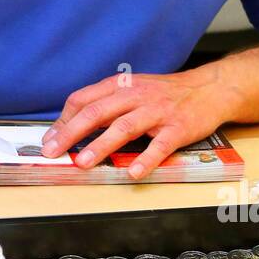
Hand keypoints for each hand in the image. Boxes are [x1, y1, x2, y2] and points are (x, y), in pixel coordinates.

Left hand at [39, 67, 241, 179]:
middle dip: (71, 133)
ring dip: (101, 145)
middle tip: (53, 152)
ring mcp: (157, 111)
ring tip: (83, 162)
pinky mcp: (178, 127)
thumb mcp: (132, 89)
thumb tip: (74, 126)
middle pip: (97, 112)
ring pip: (124, 126)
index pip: (83, 99)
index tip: (49, 140)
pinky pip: (160, 144)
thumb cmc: (165, 94)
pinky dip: (146, 158)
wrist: (210, 89)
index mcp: (120, 86)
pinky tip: (133, 173)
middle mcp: (136, 95)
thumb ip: (106, 104)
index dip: (64, 120)